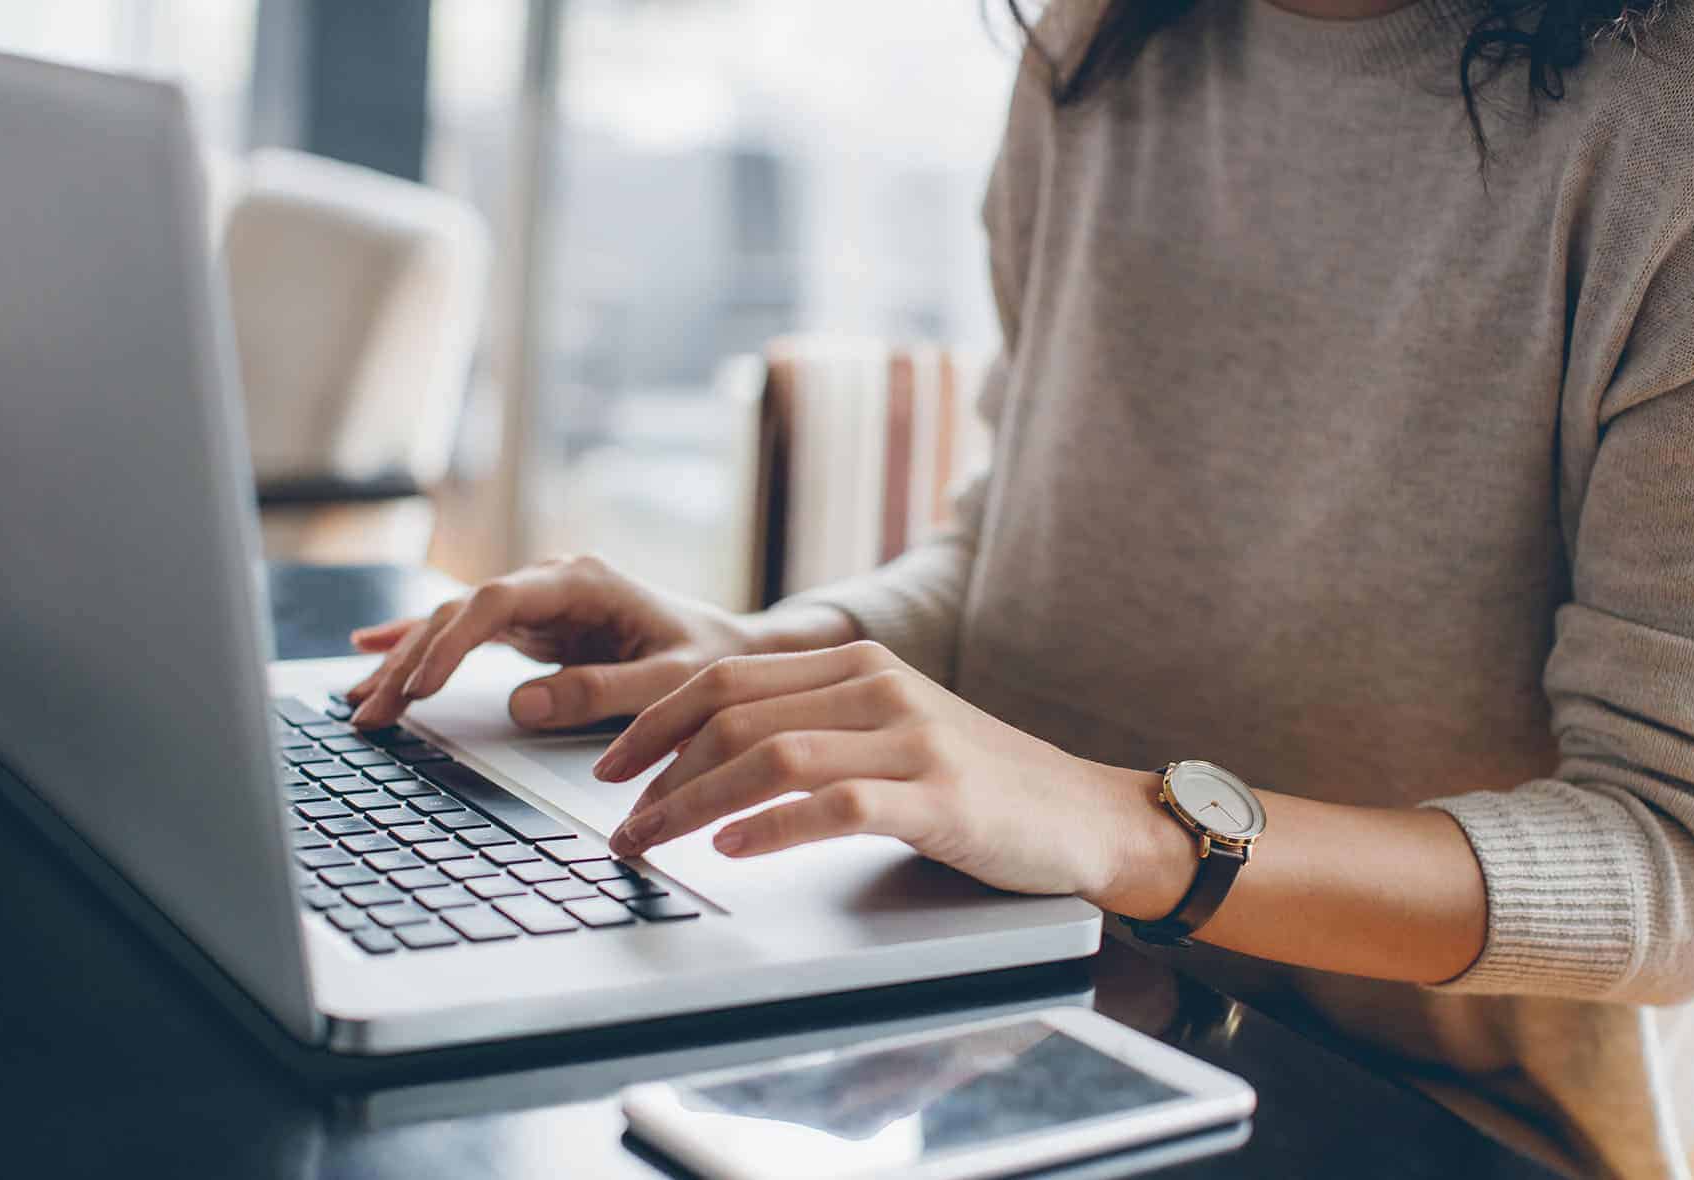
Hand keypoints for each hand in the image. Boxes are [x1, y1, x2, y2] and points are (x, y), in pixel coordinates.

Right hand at [345, 555, 851, 731]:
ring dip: (404, 662)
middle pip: (461, 612)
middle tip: (370, 712)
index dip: (451, 641)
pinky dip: (419, 645)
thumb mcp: (670, 682)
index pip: (498, 601)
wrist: (735, 652)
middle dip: (410, 662)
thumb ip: (602, 692)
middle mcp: (552, 582)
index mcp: (584, 582)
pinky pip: (465, 633)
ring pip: (453, 623)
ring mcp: (539, 602)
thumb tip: (520, 705)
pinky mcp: (533, 626)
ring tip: (358, 705)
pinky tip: (369, 651)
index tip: (418, 685)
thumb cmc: (711, 663)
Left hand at [594, 640, 1184, 906]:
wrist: (1083, 814)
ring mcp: (912, 739)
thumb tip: (709, 759)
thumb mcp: (892, 732)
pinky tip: (733, 848)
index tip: (609, 768)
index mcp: (858, 664)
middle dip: (657, 769)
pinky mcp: (939, 797)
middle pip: (734, 713)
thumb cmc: (978, 784)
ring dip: (693, 803)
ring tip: (652, 842)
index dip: (654, 722)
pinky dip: (772, 827)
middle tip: (618, 822)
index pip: (727, 678)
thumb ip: (817, 727)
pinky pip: (836, 805)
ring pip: (772, 756)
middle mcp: (879, 687)